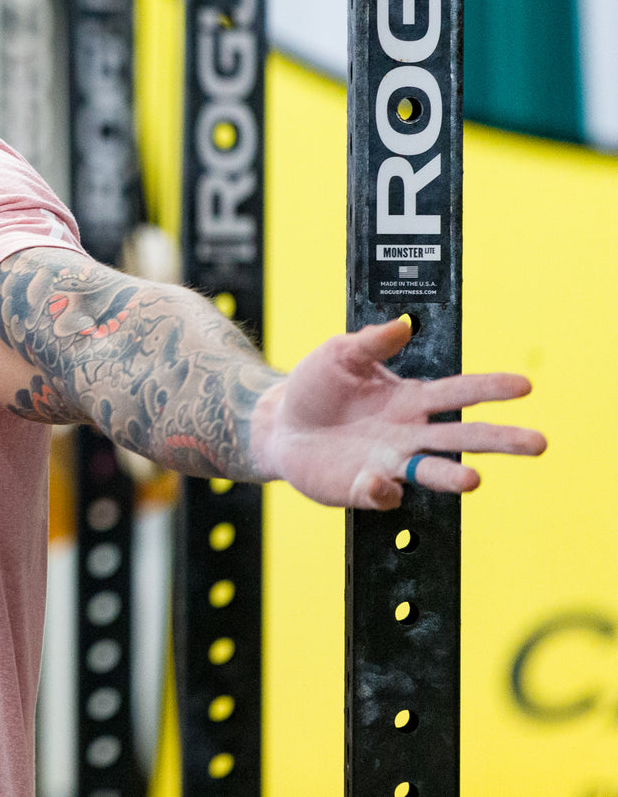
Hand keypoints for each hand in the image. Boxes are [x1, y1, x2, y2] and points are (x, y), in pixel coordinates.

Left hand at [252, 317, 545, 509]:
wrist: (280, 425)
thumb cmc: (317, 388)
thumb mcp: (339, 355)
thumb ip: (370, 342)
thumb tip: (401, 325)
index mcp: (410, 399)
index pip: (459, 392)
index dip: (491, 387)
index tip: (523, 385)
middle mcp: (409, 433)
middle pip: (463, 437)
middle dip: (501, 439)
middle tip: (537, 442)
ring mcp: (389, 462)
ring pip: (430, 471)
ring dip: (452, 476)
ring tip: (473, 480)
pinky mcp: (362, 486)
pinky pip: (380, 492)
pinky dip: (382, 488)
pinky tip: (379, 480)